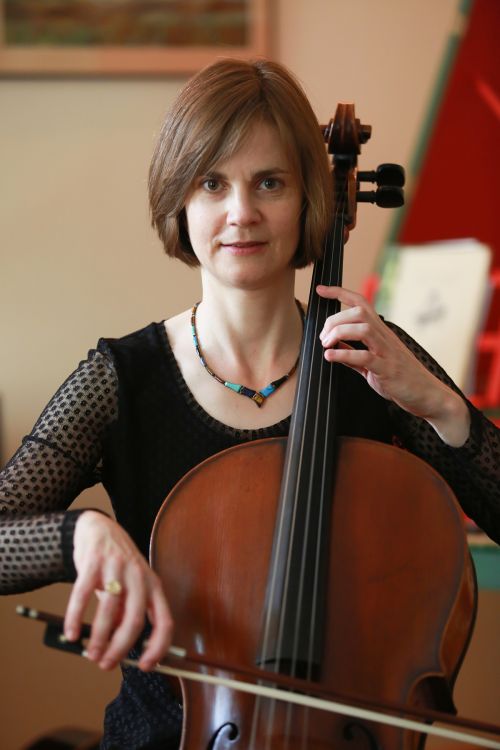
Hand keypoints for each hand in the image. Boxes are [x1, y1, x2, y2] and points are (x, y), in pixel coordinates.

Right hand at [64, 511, 172, 671]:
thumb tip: (120, 645)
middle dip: (120, 648)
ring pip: (109, 610)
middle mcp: (139, 576)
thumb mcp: (132, 587)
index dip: (158, 647)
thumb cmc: (117, 565)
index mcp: (153, 586)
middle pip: (135, 620)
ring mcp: (117, 567)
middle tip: (106, 664)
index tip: (146, 665)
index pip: (165, 621)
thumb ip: (128, 612)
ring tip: (91, 654)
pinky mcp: (94, 562)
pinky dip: (76, 617)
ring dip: (99, 637)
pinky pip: (83, 595)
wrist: (100, 528)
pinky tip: (72, 633)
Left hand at [316, 285, 469, 446]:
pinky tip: (330, 356)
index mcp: (380, 332)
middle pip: (358, 312)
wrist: (427, 395)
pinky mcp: (387, 369)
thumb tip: (333, 347)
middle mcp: (384, 337)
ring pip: (362, 328)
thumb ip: (353, 354)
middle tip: (323, 337)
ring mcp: (387, 352)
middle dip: (334, 320)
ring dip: (338, 333)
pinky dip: (344, 354)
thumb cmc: (401, 378)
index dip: (340, 293)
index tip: (321, 289)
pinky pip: (365, 356)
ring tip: (326, 345)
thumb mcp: (373, 364)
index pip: (361, 303)